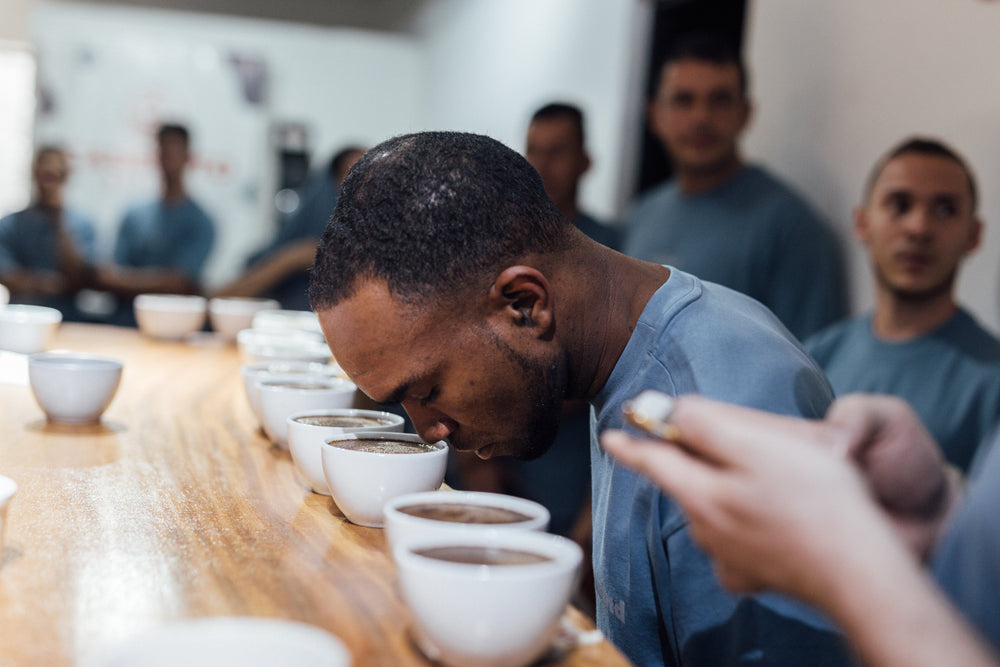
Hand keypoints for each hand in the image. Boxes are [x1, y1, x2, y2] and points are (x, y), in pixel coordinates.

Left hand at [601, 395, 994, 666]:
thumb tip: (672, 411)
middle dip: (693, 458)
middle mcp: (706, 530)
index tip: (611, 435)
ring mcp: (730, 558)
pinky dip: (744, 523)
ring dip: (723, 488)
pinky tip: (768, 517)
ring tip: (759, 472)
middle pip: (687, 482)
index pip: (654, 462)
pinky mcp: (756, 575)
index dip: (632, 443)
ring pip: (712, 509)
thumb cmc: (815, 500)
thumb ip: (705, 425)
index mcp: (701, 495)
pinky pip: (736, 540)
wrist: (860, 572)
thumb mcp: (757, 446)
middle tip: (717, 436)